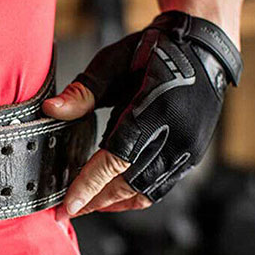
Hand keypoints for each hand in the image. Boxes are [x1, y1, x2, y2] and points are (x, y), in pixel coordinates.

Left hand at [43, 11, 241, 216]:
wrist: (203, 45)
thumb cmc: (157, 49)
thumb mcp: (113, 61)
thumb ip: (82, 91)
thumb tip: (51, 110)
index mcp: (153, 109)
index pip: (115, 159)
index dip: (90, 185)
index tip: (68, 205)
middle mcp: (176, 133)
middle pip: (129, 183)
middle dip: (96, 200)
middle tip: (66, 209)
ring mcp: (188, 146)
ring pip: (147, 191)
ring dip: (115, 201)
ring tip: (88, 204)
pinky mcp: (193, 152)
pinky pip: (162, 185)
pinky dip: (136, 194)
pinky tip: (115, 193)